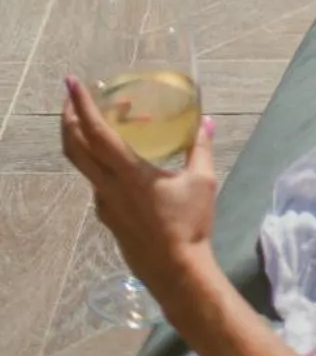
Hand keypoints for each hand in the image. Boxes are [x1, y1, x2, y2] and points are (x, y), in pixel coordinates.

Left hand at [60, 76, 217, 301]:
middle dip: (68, 118)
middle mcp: (107, 186)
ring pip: (83, 165)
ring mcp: (104, 204)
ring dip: (88, 139)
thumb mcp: (201, 181)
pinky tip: (127, 162)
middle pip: (74, 148)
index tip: (72, 82)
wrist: (176, 272)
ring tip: (114, 122)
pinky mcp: (109, 218)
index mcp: (127, 173)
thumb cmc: (188, 224)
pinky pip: (97, 183)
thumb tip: (206, 121)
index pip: (95, 132)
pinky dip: (102, 162)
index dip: (81, 105)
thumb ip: (199, 148)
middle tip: (73, 96)